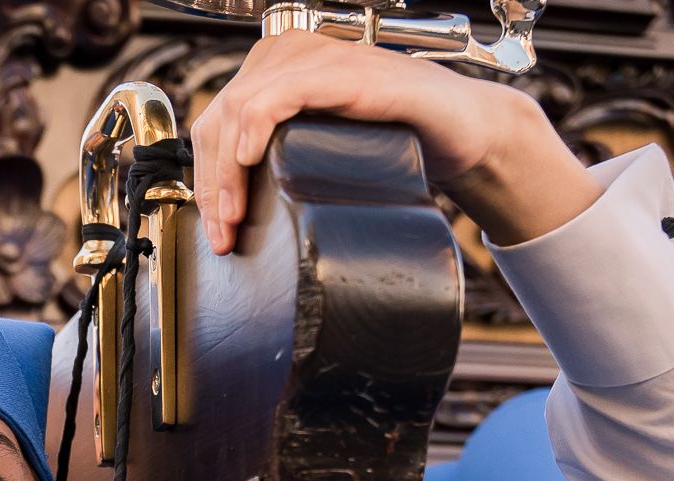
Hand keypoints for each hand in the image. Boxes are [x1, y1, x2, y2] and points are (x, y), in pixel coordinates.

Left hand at [191, 31, 595, 254]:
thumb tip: (231, 206)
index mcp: (279, 68)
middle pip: (220, 117)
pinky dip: (255, 126)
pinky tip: (251, 159)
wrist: (467, 132)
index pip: (217, 121)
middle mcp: (292, 53)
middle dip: (213, 183)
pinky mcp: (346, 73)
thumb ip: (279, 158)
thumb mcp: (321, 151)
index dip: (207, 178)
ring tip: (237, 214)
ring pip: (239, 108)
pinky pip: (281, 93)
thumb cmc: (402, 140)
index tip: (217, 229)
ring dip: (228, 169)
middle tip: (225, 233)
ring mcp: (319, 58)